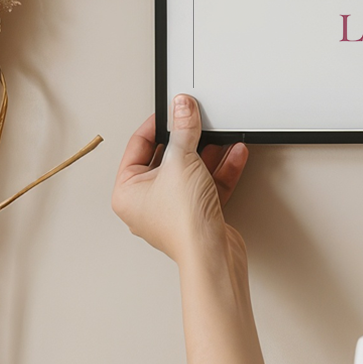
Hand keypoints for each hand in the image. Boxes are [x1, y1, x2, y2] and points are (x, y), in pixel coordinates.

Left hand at [112, 95, 248, 267]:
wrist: (211, 254)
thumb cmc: (183, 222)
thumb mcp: (182, 161)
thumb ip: (184, 130)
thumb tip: (181, 108)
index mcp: (128, 192)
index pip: (138, 147)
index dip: (157, 124)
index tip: (173, 109)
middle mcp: (147, 202)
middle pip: (168, 158)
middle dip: (188, 139)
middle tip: (197, 120)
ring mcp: (174, 209)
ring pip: (191, 170)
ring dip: (209, 152)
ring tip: (222, 135)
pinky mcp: (197, 214)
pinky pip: (208, 183)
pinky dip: (221, 168)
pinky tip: (234, 154)